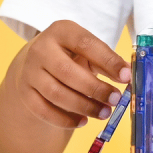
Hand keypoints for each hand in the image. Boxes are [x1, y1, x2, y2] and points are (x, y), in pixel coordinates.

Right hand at [15, 19, 130, 129]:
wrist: (38, 63)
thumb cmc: (72, 56)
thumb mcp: (88, 50)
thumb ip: (107, 62)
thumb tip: (127, 76)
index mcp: (61, 31)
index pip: (86, 44)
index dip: (108, 61)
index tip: (126, 77)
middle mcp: (41, 49)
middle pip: (68, 72)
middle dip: (95, 89)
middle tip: (115, 99)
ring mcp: (30, 72)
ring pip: (56, 94)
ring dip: (84, 107)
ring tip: (104, 112)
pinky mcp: (25, 93)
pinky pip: (44, 111)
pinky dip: (66, 120)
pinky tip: (83, 121)